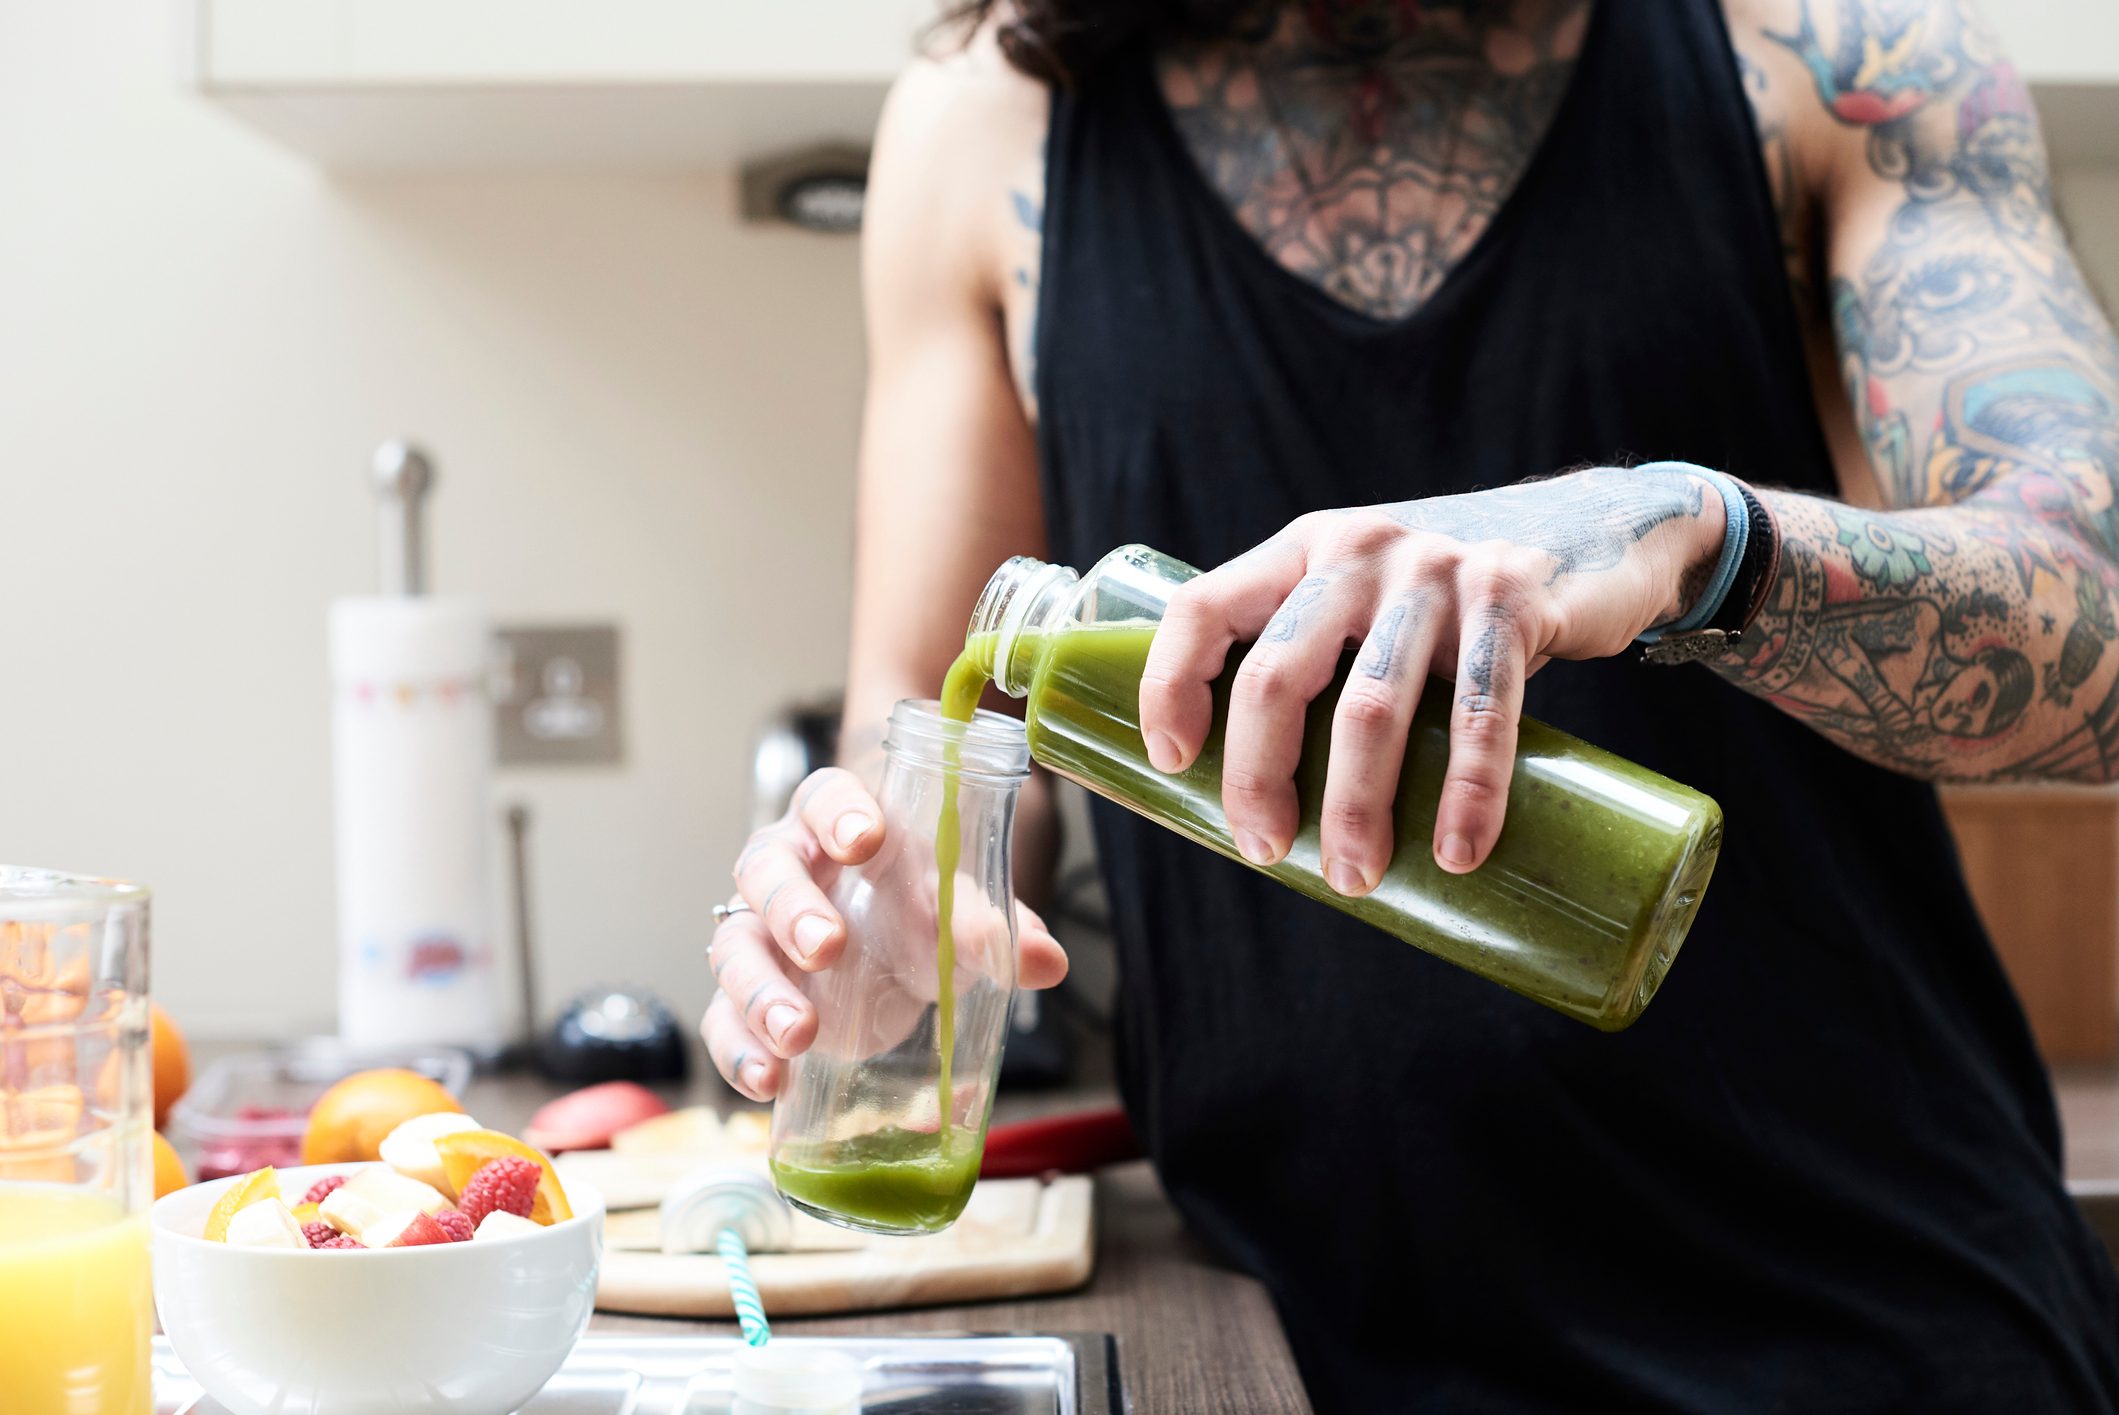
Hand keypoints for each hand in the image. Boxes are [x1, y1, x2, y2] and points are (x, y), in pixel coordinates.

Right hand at [701, 766, 1069, 1099]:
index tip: (865, 840)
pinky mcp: (745, 1001)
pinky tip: (769, 1082)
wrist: (891, 953)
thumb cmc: (920, 908)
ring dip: (760, 992)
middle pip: (766, 871)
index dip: (838, 813)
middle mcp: (786, 871)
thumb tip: (1047, 962)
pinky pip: (722, 1021)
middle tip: (828, 946)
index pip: (824, 797)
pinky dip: (739, 1052)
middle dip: (792, 908)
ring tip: (797, 1034)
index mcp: (839, 824)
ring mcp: (757, 936)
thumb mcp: (959, 912)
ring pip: (735, 949)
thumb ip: (995, 929)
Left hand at [1137, 467, 1723, 884]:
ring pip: (1369, 706)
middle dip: (1259, 777)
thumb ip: (1319, 655)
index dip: (1172, 686)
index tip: (1171, 764)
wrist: (1596, 533)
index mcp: (1303, 548)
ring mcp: (1436, 571)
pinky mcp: (1512, 602)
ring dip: (1356, 807)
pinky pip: (1480, 712)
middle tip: (1266, 850)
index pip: (1202, 608)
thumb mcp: (1369, 595)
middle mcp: (1359, 549)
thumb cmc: (1452, 601)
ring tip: (1357, 876)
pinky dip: (1467, 792)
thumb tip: (1259, 795)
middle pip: (1276, 673)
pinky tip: (1455, 851)